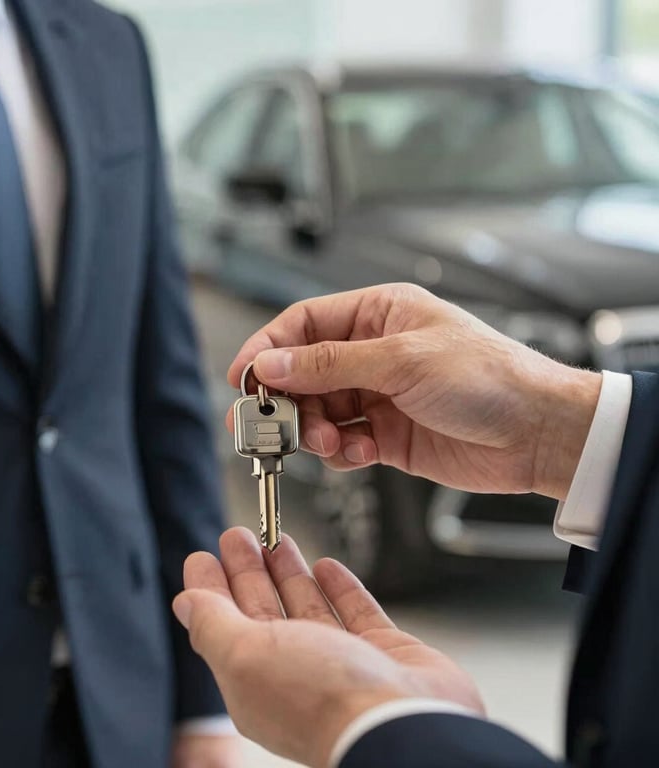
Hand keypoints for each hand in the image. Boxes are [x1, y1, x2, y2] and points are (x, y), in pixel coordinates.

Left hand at [172, 528, 482, 767]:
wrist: (405, 725)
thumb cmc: (322, 698)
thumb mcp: (247, 656)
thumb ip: (213, 625)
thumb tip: (184, 602)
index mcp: (255, 680)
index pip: (223, 624)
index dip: (211, 588)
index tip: (203, 556)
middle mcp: (295, 673)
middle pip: (263, 611)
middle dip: (247, 570)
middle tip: (237, 535)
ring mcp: (341, 664)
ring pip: (306, 607)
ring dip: (288, 572)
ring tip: (275, 539)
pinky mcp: (382, 653)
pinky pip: (354, 612)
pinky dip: (339, 587)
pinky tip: (327, 565)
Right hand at [228, 284, 600, 499]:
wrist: (537, 433)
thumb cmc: (488, 377)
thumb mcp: (401, 360)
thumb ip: (329, 364)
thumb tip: (270, 362)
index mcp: (378, 314)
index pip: (303, 324)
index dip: (267, 349)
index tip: (242, 378)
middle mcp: (373, 353)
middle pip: (303, 371)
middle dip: (287, 399)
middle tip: (272, 424)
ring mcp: (378, 395)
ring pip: (318, 410)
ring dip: (313, 430)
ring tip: (327, 441)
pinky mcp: (386, 434)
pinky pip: (342, 442)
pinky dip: (341, 451)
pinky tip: (360, 452)